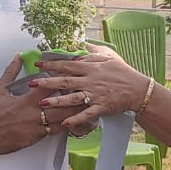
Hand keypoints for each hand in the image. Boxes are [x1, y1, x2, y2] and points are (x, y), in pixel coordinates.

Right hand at [0, 54, 95, 155]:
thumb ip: (11, 72)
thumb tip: (18, 55)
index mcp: (25, 100)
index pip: (50, 87)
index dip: (63, 79)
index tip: (74, 74)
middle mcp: (33, 115)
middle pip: (62, 107)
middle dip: (76, 100)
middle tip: (89, 93)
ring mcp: (34, 129)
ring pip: (60, 122)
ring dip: (73, 116)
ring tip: (87, 110)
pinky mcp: (33, 140)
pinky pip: (52, 133)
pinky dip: (62, 127)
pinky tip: (72, 124)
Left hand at [30, 46, 147, 132]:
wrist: (138, 89)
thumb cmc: (123, 72)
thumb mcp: (109, 56)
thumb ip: (93, 52)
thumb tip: (81, 45)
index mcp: (90, 68)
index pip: (68, 65)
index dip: (52, 64)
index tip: (38, 65)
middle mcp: (90, 81)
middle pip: (65, 81)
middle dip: (47, 82)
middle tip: (32, 84)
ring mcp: (95, 95)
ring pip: (73, 98)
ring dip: (57, 101)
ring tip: (42, 104)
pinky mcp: (101, 107)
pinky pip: (86, 114)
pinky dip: (76, 119)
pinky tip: (65, 123)